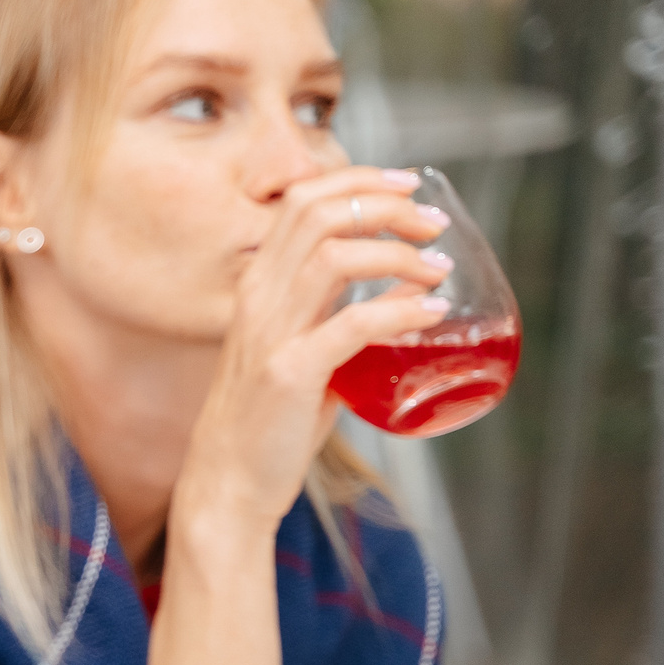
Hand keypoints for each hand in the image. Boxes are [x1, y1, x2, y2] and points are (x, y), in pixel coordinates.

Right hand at [177, 166, 452, 537]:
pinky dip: (402, 310)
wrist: (226, 483)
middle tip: (432, 223)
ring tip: (437, 266)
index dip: (360, 180)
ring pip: (336, 255)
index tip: (408, 186)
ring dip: (399, 252)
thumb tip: (410, 294)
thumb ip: (345, 319)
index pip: (302, 201)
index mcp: (257, 286)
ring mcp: (270, 334)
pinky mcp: (290, 373)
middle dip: (386, 204)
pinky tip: (431, 314)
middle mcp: (258, 299)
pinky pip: (355, 323)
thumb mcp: (303, 354)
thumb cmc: (266, 423)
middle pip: (320, 213)